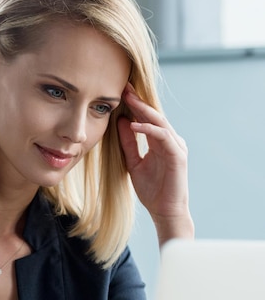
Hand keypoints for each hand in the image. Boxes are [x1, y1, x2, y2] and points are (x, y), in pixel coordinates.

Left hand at [118, 84, 193, 244]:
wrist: (165, 211)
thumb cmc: (152, 191)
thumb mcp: (134, 163)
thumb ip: (128, 143)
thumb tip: (122, 122)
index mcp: (160, 142)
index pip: (148, 119)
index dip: (135, 105)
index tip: (120, 93)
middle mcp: (170, 141)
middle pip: (154, 116)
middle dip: (139, 101)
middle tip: (124, 87)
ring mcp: (176, 147)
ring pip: (160, 122)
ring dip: (143, 110)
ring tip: (128, 100)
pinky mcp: (178, 155)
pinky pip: (163, 137)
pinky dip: (149, 130)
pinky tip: (135, 125)